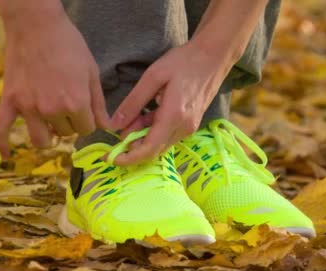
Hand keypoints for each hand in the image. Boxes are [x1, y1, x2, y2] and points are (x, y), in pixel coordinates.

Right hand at [0, 5, 108, 157]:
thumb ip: (99, 104)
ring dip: (48, 136)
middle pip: (65, 133)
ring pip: (41, 139)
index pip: (86, 130)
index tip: (86, 113)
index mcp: (76, 103)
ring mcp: (29, 107)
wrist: (36, 25)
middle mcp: (52, 109)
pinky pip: (2, 129)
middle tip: (67, 106)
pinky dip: (3, 144)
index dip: (88, 122)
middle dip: (69, 123)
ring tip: (50, 126)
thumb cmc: (69, 46)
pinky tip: (7, 155)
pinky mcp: (10, 101)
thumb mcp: (92, 73)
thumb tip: (108, 128)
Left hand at [110, 42, 232, 164]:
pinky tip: (144, 116)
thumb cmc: (184, 61)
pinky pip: (168, 135)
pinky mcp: (191, 123)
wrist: (213, 57)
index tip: (112, 158)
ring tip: (130, 119)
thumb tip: (114, 126)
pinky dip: (153, 131)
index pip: (149, 149)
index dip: (129, 158)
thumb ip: (133, 102)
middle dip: (133, 148)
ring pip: (161, 143)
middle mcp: (184, 127)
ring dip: (142, 137)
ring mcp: (190, 127)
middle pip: (154, 150)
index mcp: (174, 116)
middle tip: (115, 135)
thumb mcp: (153, 77)